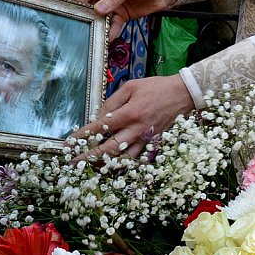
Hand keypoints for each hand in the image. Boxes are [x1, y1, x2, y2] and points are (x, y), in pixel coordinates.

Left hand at [70, 75, 194, 158]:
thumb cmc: (156, 87)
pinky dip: (125, 164)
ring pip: (124, 159)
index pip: (101, 127)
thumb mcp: (131, 86)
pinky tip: (115, 166)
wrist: (183, 94)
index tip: (70, 141)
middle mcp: (137, 129)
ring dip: (106, 165)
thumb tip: (100, 116)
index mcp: (129, 113)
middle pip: (109, 149)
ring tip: (92, 167)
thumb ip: (113, 101)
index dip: (83, 135)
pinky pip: (138, 158)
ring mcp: (146, 138)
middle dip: (89, 157)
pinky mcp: (154, 143)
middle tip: (75, 162)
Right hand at [74, 0, 178, 40]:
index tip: (71, 14)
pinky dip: (111, 31)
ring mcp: (114, 6)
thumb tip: (99, 9)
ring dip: (99, 27)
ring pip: (102, 18)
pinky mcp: (123, 15)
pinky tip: (109, 37)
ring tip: (95, 36)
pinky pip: (114, 24)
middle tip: (81, 29)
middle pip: (92, 7)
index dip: (78, 2)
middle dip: (87, 17)